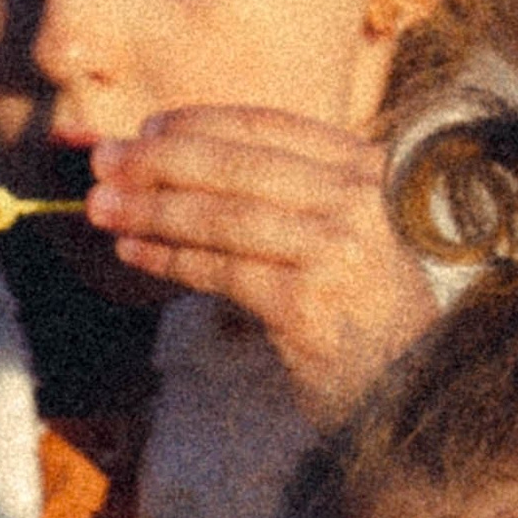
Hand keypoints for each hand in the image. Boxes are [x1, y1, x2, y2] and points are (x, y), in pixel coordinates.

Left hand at [85, 109, 435, 420]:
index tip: (146, 129)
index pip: (269, 125)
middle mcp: (358, 200)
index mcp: (368, 169)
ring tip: (101, 208)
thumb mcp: (347, 236)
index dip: (200, 123)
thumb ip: (290, 195)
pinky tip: (135, 252)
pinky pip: (221, 271)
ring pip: (221, 216)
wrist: (416, 393)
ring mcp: (336, 251)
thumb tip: (185, 166)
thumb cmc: (370, 315)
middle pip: (237, 164)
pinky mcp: (307, 304)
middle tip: (103, 161)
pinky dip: (170, 259)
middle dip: (159, 160)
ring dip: (152, 209)